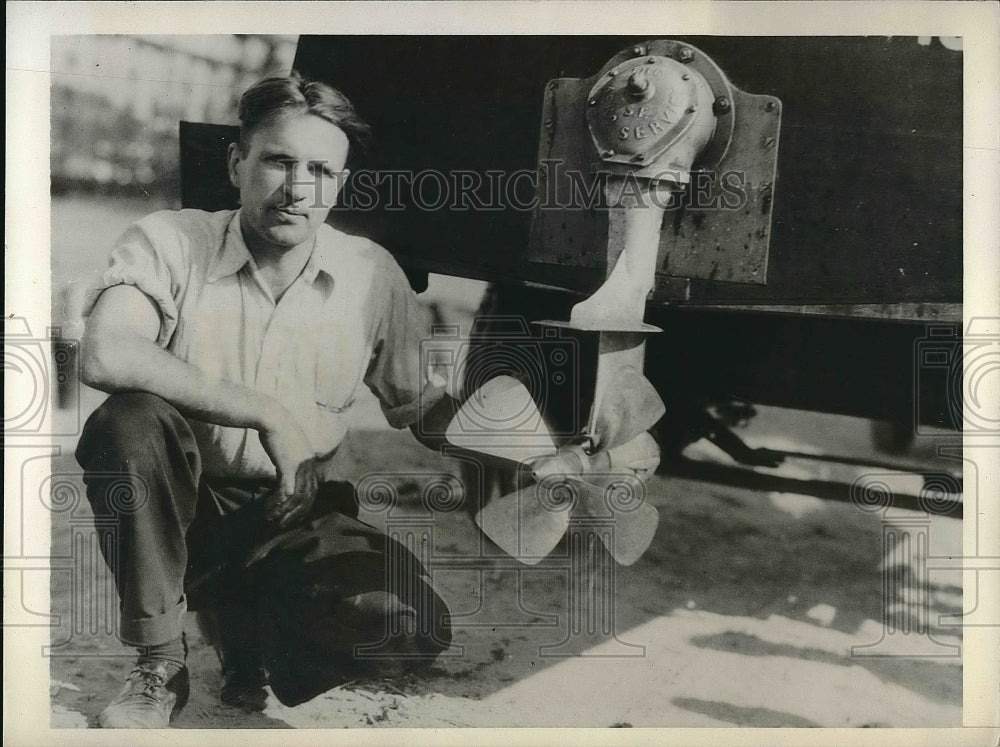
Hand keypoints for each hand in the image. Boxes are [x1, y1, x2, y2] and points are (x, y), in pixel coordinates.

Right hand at [259, 408, 319, 526]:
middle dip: (295, 513)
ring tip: (272, 518)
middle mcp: (309, 466)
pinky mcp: (289, 466)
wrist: (271, 417)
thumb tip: (285, 472)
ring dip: (284, 511)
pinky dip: (277, 502)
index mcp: (311, 462)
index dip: (304, 505)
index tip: (292, 515)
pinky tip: (268, 507)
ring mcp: (301, 466)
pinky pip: (286, 491)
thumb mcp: (290, 448)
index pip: (313, 490)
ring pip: (297, 497)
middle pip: (307, 497)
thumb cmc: (277, 430)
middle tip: (282, 523)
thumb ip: (292, 461)